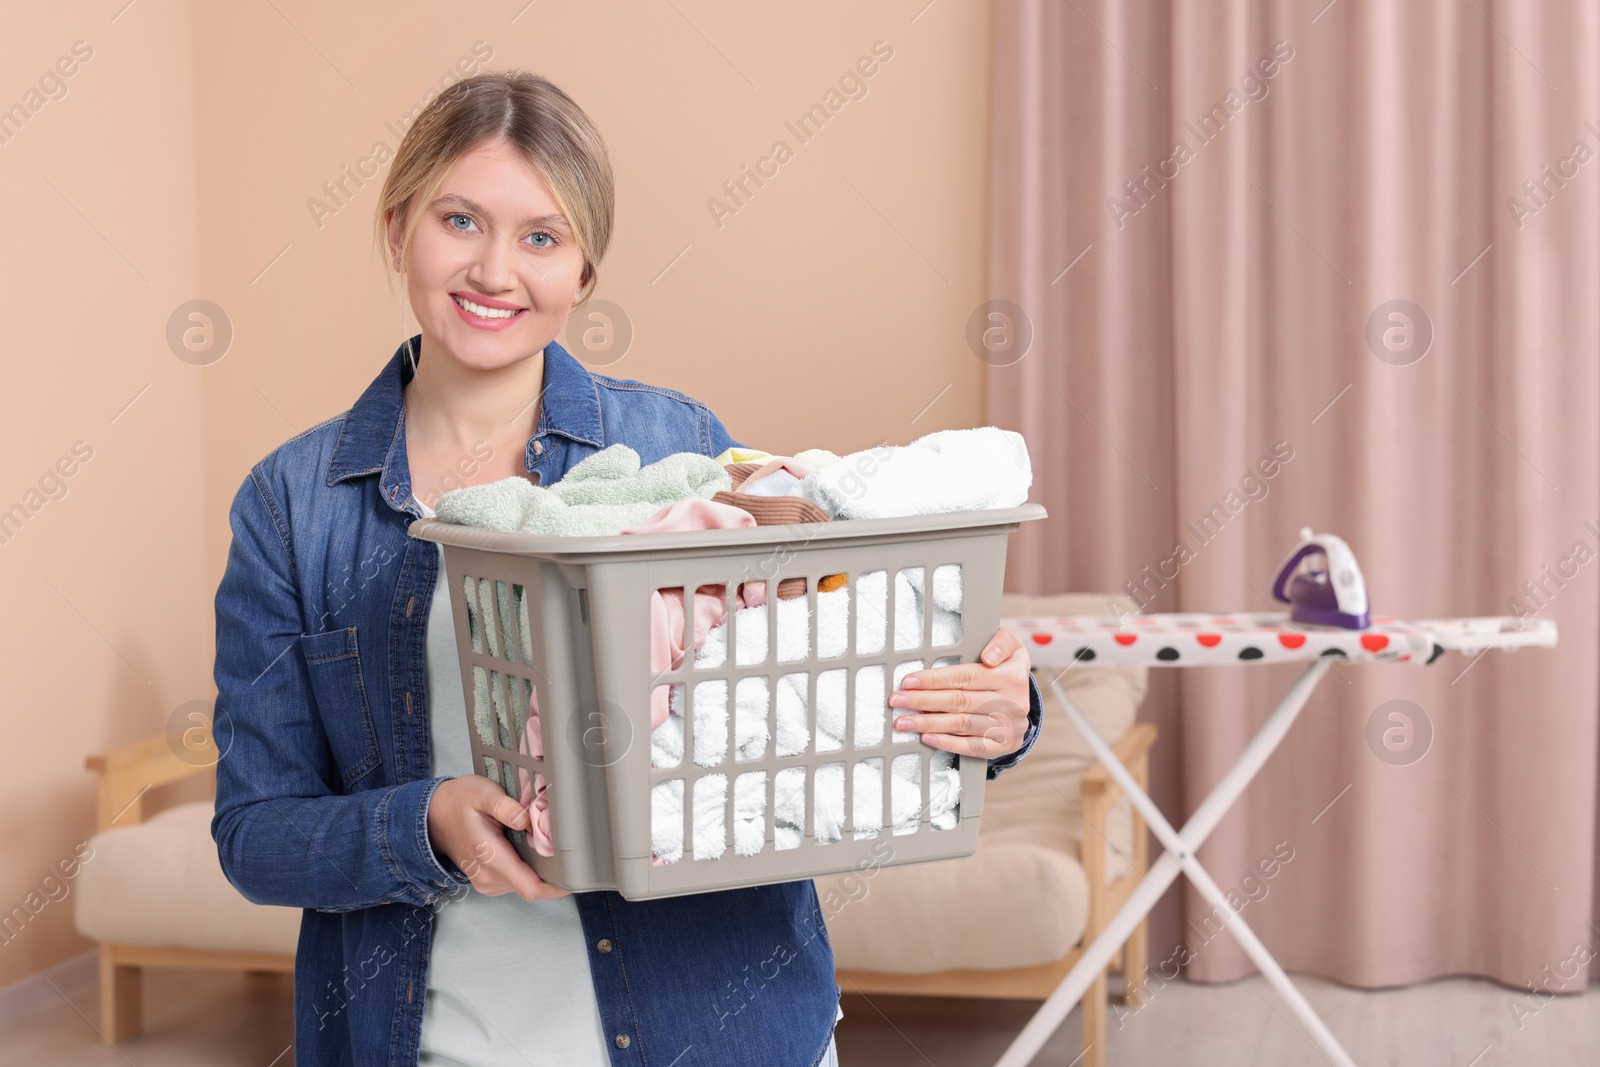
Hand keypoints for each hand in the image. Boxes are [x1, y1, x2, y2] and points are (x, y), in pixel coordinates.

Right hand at [426, 774, 568, 900]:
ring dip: (542, 871)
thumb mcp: (481, 792)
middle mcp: (489, 878)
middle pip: (534, 888)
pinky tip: (531, 849)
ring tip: (545, 842)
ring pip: (528, 886)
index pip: (530, 887)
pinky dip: (530, 869)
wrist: (434, 816)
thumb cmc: (458, 802)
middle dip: (553, 873)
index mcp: (489, 857)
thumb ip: (504, 806)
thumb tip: (525, 819)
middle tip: (565, 846)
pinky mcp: (491, 882)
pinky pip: (519, 882)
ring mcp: (489, 883)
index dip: (557, 886)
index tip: (576, 872)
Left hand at [889, 627, 1030, 756]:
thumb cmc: (1007, 668)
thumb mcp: (1013, 647)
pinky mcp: (1002, 745)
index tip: (909, 681)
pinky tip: (927, 738)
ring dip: (929, 723)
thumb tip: (989, 657)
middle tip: (897, 700)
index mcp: (1011, 676)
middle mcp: (1011, 703)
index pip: (966, 677)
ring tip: (904, 721)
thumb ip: (1002, 642)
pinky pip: (971, 747)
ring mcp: (1008, 727)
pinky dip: (947, 743)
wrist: (1025, 701)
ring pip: (962, 724)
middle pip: (959, 701)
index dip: (934, 679)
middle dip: (923, 701)